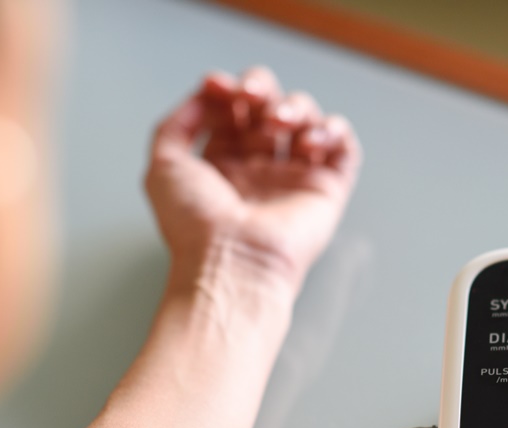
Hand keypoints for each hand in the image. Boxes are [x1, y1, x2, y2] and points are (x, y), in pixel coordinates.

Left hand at [144, 67, 361, 293]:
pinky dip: (333, 130)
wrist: (230, 260)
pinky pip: (343, 148)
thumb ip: (175, 124)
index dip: (228, 90)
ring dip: (294, 106)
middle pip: (270, 105)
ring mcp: (294, 179)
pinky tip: (308, 140)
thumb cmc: (196, 226)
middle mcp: (259, 170)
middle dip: (261, 88)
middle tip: (250, 98)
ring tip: (278, 124)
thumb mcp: (163, 166)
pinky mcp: (326, 190)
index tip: (217, 86)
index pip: (234, 110)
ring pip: (307, 119)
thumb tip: (205, 95)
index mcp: (222, 165)